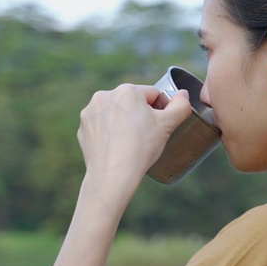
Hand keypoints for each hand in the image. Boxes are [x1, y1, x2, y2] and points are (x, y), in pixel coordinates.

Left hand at [77, 84, 191, 188]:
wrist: (113, 174)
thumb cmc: (141, 147)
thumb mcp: (168, 125)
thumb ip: (181, 105)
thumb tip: (183, 94)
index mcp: (127, 90)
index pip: (153, 94)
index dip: (162, 109)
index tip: (162, 126)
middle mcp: (105, 96)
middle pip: (133, 102)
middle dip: (141, 114)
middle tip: (148, 135)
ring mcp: (90, 112)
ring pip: (116, 113)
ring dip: (125, 121)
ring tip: (132, 141)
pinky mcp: (83, 128)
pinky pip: (102, 126)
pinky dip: (111, 133)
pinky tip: (118, 146)